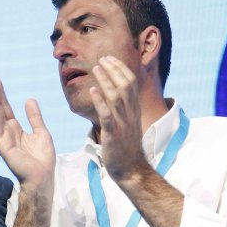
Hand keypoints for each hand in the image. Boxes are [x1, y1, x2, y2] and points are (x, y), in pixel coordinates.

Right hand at [0, 76, 54, 187]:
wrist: (42, 177)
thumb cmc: (43, 159)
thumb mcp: (41, 132)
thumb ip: (34, 117)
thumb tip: (29, 99)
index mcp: (16, 130)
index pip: (6, 108)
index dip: (1, 94)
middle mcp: (7, 132)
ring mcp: (3, 138)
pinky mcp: (2, 145)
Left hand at [89, 56, 148, 181]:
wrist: (131, 168)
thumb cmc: (126, 146)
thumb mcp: (128, 123)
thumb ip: (124, 107)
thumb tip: (115, 92)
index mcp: (134, 109)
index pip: (131, 82)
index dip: (120, 68)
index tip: (109, 58)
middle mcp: (130, 113)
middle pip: (125, 85)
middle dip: (113, 69)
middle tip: (101, 58)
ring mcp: (122, 123)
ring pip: (116, 96)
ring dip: (106, 80)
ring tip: (96, 68)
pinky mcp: (113, 134)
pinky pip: (107, 115)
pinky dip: (100, 101)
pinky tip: (93, 90)